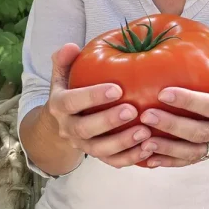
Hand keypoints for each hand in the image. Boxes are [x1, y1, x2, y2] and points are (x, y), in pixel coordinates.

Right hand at [44, 43, 152, 167]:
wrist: (61, 125)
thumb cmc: (70, 91)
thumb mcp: (62, 75)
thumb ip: (64, 60)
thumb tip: (71, 46)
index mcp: (59, 106)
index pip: (72, 102)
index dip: (92, 97)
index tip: (117, 89)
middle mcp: (69, 128)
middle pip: (86, 129)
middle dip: (109, 121)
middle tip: (133, 111)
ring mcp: (83, 145)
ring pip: (100, 150)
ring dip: (123, 143)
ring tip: (146, 133)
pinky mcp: (97, 156)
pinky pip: (113, 161)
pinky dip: (131, 158)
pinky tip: (149, 148)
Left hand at [137, 41, 208, 167]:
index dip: (189, 101)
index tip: (163, 92)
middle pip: (197, 132)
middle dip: (171, 125)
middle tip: (146, 116)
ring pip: (191, 152)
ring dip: (166, 148)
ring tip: (143, 141)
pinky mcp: (208, 155)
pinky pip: (188, 162)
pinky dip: (168, 162)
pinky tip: (147, 158)